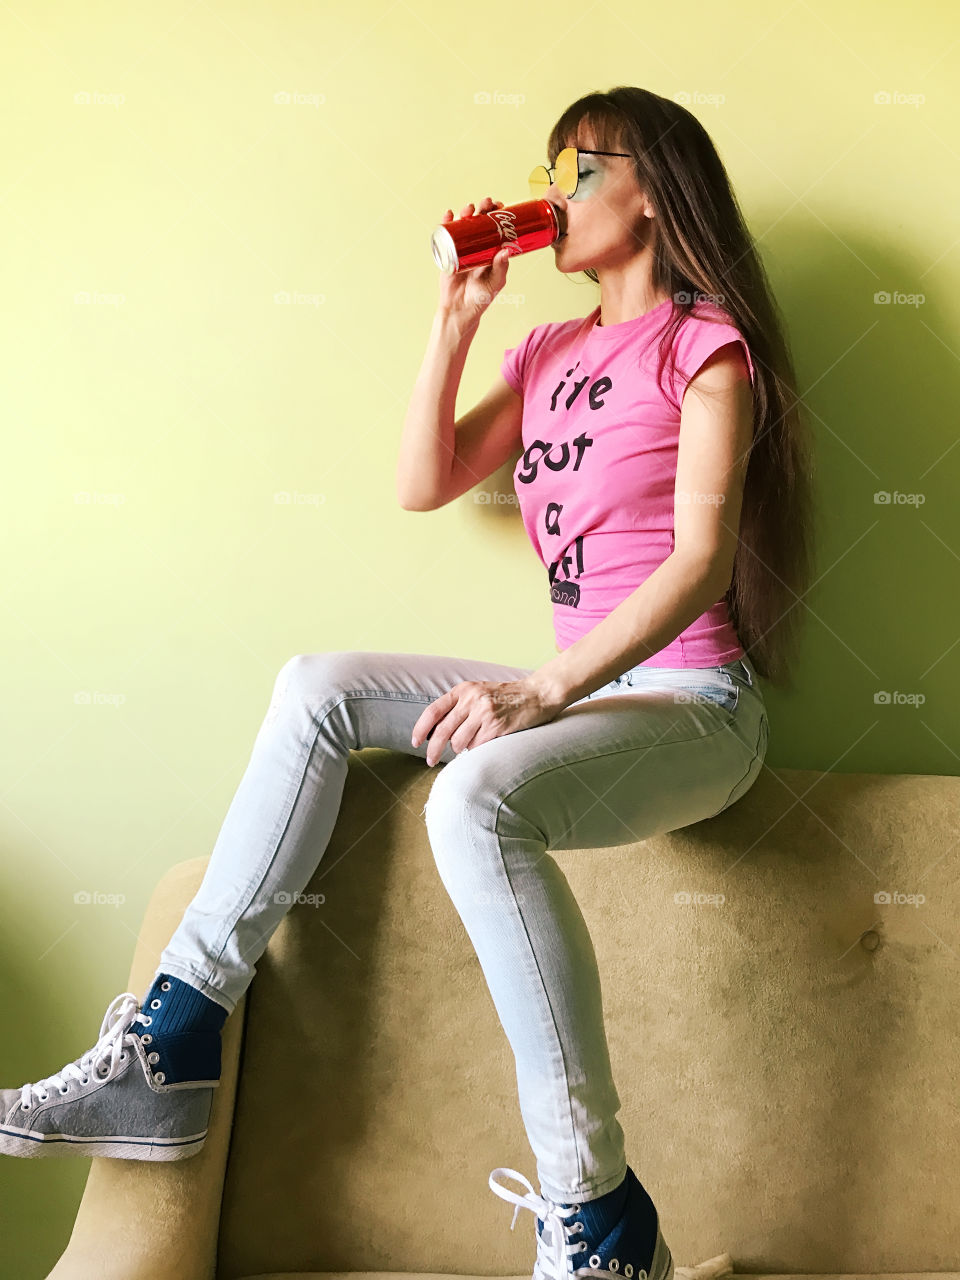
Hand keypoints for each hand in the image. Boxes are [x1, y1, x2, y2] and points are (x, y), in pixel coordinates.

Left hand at [411, 677, 558, 766]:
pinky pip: (477, 747)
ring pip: (459, 743)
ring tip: (474, 742)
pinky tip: (488, 742)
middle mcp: (472, 699)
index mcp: (464, 690)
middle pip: (442, 731)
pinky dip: (478, 749)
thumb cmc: (507, 697)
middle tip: (430, 761)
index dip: (420, 729)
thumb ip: (459, 708)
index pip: (433, 711)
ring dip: (462, 748)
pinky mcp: (497, 726)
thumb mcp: (479, 694)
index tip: (415, 743)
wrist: (538, 694)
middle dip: (433, 750)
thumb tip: (435, 733)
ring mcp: (485, 713)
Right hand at [437, 196, 511, 325]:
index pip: (495, 227)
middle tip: (486, 204)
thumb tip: (505, 250)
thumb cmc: (480, 298)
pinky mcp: (447, 253)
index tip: (500, 206)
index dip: (497, 214)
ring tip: (469, 209)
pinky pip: (446, 235)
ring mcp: (461, 248)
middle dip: (482, 209)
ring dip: (466, 213)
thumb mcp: (495, 283)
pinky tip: (449, 215)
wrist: (459, 310)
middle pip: (479, 221)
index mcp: (490, 250)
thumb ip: (501, 268)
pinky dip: (446, 223)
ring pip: (464, 225)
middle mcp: (476, 246)